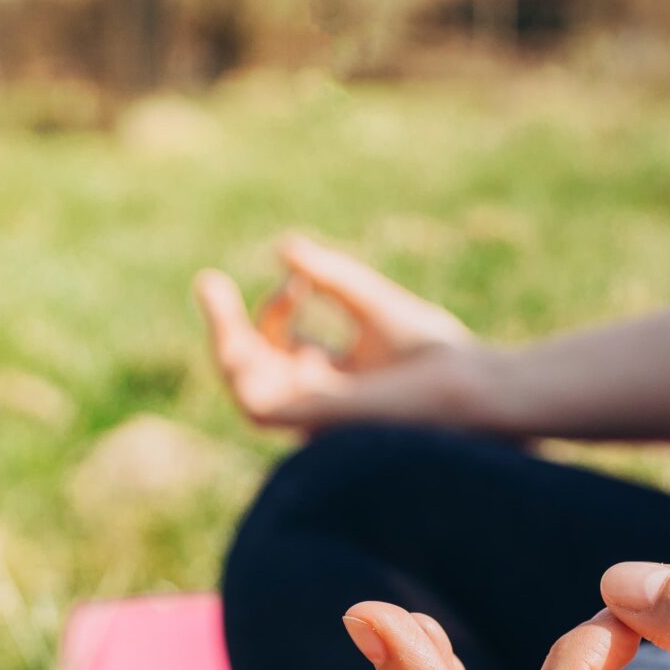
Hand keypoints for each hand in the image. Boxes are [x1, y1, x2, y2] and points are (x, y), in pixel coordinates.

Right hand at [195, 235, 477, 430]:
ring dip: (223, 343)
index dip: (273, 308)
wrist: (465, 386)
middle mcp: (318, 398)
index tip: (298, 278)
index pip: (278, 347)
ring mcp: (313, 414)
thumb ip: (329, 277)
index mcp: (333, 376)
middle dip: (224, 326)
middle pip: (253, 367)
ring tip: (213, 295)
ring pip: (246, 387)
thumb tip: (285, 247)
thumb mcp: (368, 301)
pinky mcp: (313, 422)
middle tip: (205, 280)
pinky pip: (257, 407)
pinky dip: (239, 371)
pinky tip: (238, 335)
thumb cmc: (434, 354)